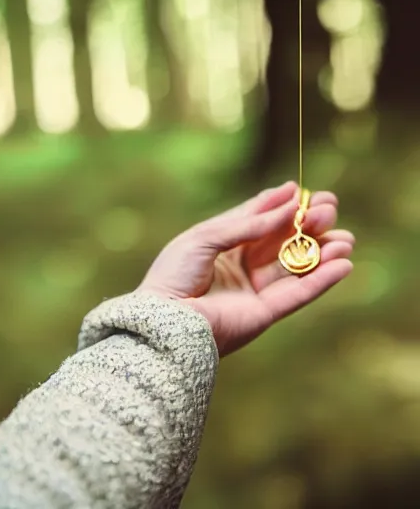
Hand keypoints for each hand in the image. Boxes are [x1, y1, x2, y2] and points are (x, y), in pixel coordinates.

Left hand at [137, 181, 353, 356]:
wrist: (165, 318)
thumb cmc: (175, 273)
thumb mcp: (206, 237)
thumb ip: (247, 223)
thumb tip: (288, 205)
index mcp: (223, 245)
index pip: (259, 220)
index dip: (280, 205)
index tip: (301, 191)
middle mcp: (242, 266)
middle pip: (282, 241)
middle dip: (307, 224)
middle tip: (329, 209)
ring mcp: (255, 289)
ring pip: (297, 267)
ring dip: (323, 251)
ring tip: (344, 237)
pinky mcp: (266, 312)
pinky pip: (300, 293)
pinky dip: (323, 279)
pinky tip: (343, 263)